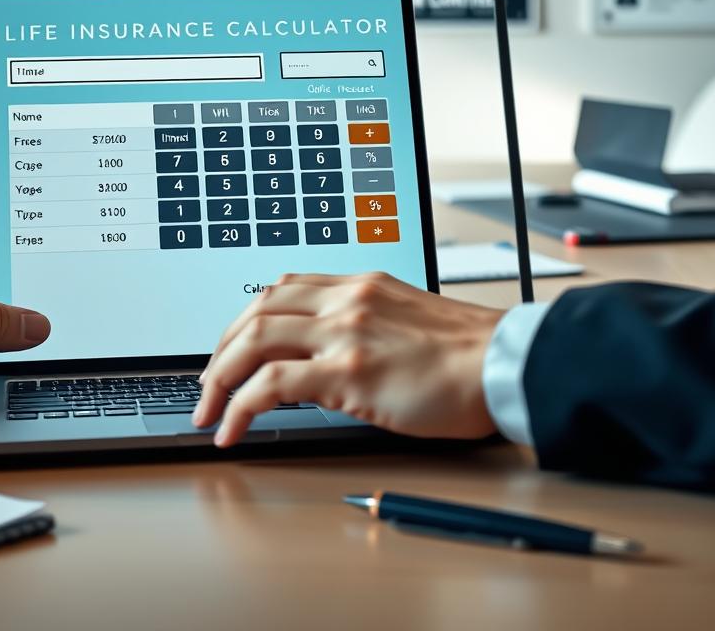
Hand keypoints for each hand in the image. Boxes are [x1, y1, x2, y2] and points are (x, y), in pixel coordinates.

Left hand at [193, 272, 502, 446]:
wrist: (506, 363)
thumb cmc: (467, 351)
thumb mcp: (404, 320)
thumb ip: (361, 326)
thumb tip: (322, 360)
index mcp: (359, 286)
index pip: (281, 290)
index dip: (245, 320)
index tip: (231, 348)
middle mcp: (346, 300)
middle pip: (257, 310)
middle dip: (221, 348)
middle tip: (208, 382)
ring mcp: (344, 332)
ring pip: (254, 340)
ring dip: (219, 375)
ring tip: (208, 408)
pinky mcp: (348, 372)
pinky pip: (273, 385)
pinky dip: (241, 406)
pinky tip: (233, 428)